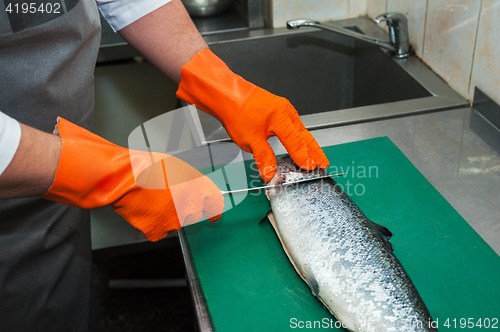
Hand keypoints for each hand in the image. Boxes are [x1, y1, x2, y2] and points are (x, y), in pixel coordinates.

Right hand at [42, 118, 222, 241]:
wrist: (125, 177)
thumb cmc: (148, 165)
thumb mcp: (178, 166)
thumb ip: (190, 180)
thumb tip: (193, 186)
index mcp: (200, 190)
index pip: (215, 205)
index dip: (213, 208)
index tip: (213, 212)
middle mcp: (190, 208)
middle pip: (192, 213)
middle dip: (183, 207)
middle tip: (167, 195)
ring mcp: (173, 222)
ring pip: (174, 222)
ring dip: (167, 215)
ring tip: (152, 199)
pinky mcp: (155, 230)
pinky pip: (158, 230)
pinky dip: (152, 223)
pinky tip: (145, 211)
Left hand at [176, 49, 328, 181]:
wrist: (226, 94)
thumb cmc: (237, 110)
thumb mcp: (250, 140)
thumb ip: (264, 158)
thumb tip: (271, 173)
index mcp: (282, 118)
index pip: (297, 143)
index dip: (304, 157)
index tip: (311, 168)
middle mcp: (286, 112)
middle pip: (305, 136)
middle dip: (315, 151)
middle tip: (324, 163)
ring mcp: (283, 109)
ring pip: (300, 130)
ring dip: (307, 144)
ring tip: (314, 157)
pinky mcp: (277, 109)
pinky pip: (293, 126)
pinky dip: (298, 137)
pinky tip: (297, 143)